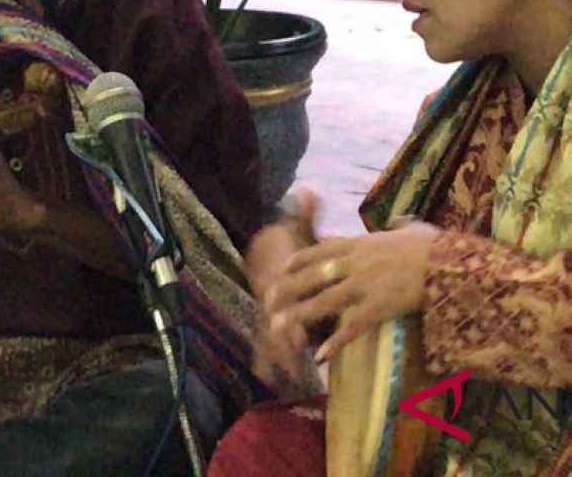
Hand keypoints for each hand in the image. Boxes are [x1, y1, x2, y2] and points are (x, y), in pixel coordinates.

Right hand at [244, 188, 321, 392]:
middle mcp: (269, 299)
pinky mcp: (267, 324)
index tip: (302, 333)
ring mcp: (266, 313)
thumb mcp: (297, 228)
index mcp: (278, 279)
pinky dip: (266, 364)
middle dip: (286, 344)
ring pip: (270, 340)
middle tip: (299, 362)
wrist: (263, 249)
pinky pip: (264, 347)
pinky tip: (272, 382)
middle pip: (275, 326)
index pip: (283, 300)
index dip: (292, 316)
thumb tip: (309, 190)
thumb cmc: (286, 241)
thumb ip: (305, 214)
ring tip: (292, 382)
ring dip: (280, 360)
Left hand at [266, 217, 441, 364]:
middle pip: (314, 275)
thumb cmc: (434, 246)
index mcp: (361, 243)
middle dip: (289, 287)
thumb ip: (400, 226)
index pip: (321, 248)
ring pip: (324, 301)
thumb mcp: (413, 229)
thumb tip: (399, 221)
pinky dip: (336, 342)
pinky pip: (352, 327)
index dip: (299, 259)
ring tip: (278, 325)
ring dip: (299, 314)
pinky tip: (321, 355)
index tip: (283, 267)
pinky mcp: (378, 307)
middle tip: (268, 299)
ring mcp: (365, 286)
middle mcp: (356, 263)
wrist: (448, 263)